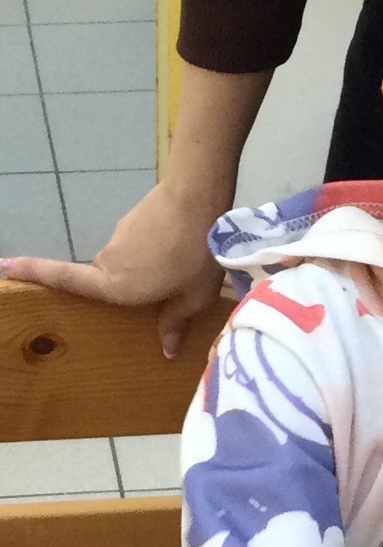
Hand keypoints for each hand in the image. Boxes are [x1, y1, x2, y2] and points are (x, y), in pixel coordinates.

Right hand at [2, 179, 226, 357]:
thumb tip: (166, 348)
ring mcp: (118, 237)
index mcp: (117, 286)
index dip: (35, 274)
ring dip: (147, 263)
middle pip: (105, 277)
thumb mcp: (195, 295)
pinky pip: (137, 241)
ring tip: (183, 261)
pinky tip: (181, 242)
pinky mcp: (130, 219)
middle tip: (168, 283)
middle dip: (129, 283)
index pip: (67, 281)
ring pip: (124, 258)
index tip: (5, 266)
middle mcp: (109, 262)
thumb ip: (176, 321)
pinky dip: (154, 245)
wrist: (199, 197)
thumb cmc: (196, 254)